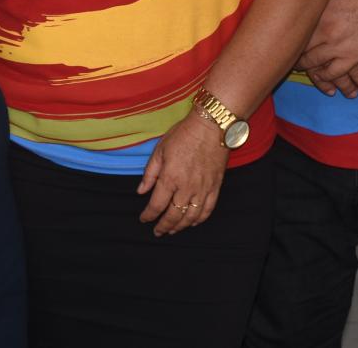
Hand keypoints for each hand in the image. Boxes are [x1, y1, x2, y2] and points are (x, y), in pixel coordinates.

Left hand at [137, 111, 227, 236]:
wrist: (212, 126)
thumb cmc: (184, 134)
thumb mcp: (160, 149)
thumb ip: (150, 173)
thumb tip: (141, 191)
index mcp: (170, 178)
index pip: (156, 205)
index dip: (148, 215)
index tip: (144, 219)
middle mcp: (186, 187)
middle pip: (173, 215)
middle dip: (163, 226)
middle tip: (157, 231)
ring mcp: (203, 189)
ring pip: (190, 216)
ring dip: (180, 226)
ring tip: (172, 230)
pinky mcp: (215, 187)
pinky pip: (208, 210)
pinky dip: (199, 219)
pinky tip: (192, 222)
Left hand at [299, 0, 357, 96]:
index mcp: (317, 14)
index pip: (296, 35)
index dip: (290, 44)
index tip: (288, 48)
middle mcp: (324, 31)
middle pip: (304, 53)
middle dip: (300, 64)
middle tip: (298, 67)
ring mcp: (339, 45)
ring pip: (320, 67)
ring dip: (317, 77)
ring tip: (316, 79)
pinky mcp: (355, 56)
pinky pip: (338, 73)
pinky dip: (334, 79)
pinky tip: (332, 83)